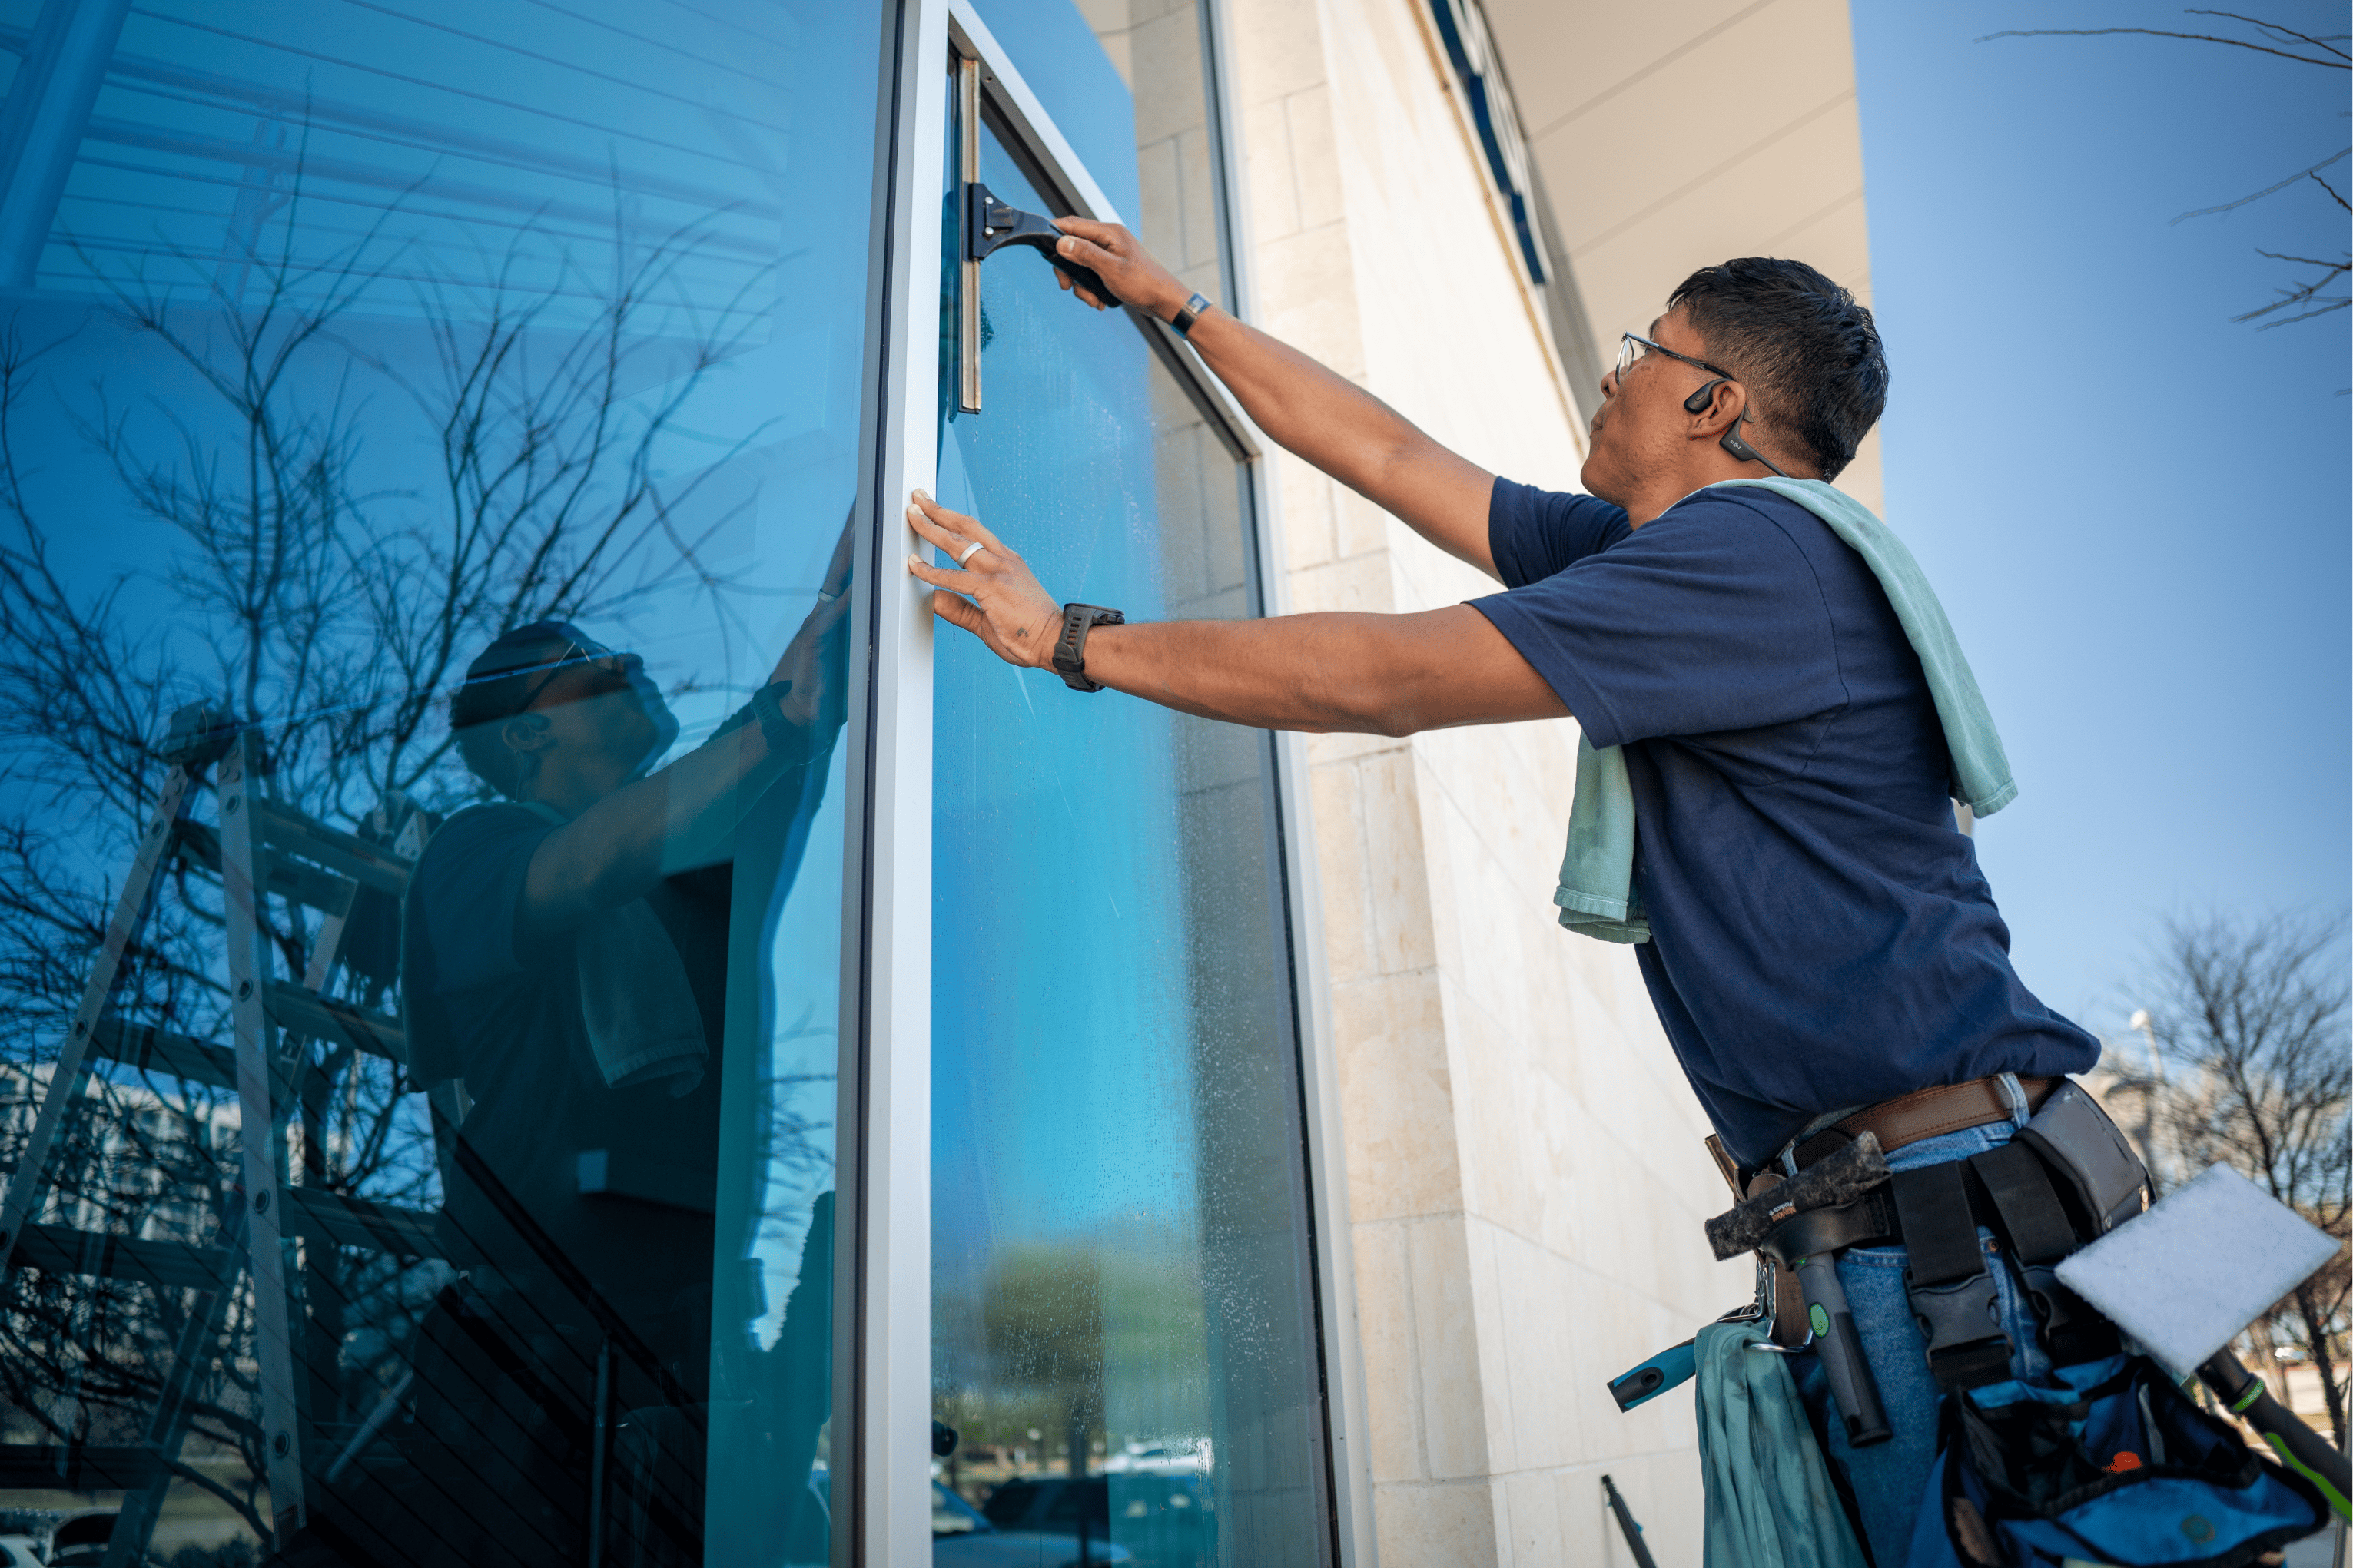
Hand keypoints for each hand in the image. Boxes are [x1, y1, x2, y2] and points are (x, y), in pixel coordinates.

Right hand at [766, 512, 856, 732]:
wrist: (805, 710)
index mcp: (840, 607)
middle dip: (852, 531)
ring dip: (847, 557)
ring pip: (835, 583)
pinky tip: (854, 589)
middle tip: (864, 502)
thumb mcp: (857, 643)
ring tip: (860, 530)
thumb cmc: (834, 678)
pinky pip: (831, 619)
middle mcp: (827, 608)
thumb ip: (867, 619)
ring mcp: (818, 622)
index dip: (862, 538)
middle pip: (843, 562)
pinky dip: (843, 604)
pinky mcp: (813, 642)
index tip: (874, 511)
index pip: (854, 565)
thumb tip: (887, 600)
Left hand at [904, 491, 1063, 669]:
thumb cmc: (1029, 634)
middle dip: (938, 510)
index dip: (952, 520)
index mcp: (1007, 563)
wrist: (1057, 642)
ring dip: (931, 526)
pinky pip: (955, 577)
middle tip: (918, 497)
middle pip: (965, 527)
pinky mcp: (992, 588)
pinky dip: (932, 571)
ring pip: (958, 542)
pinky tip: (915, 566)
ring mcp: (999, 572)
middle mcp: (1003, 560)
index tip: (934, 511)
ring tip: (912, 514)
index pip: (975, 534)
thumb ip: (960, 609)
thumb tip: (934, 599)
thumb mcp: (988, 619)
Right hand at [1048, 217, 1188, 318]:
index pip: (1072, 224)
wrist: (1165, 300)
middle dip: (1069, 269)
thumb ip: (1085, 254)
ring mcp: (1111, 252)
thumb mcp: (1110, 269)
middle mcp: (1109, 239)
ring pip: (1081, 263)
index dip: (1055, 235)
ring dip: (1081, 284)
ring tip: (1092, 299)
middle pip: (1074, 246)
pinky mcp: (1112, 266)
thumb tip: (1062, 242)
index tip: (1046, 251)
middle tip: (1068, 286)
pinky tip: (1099, 299)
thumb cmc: (1144, 284)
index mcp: (1109, 233)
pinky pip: (1092, 273)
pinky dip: (1091, 288)